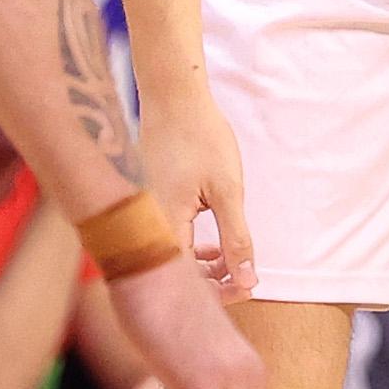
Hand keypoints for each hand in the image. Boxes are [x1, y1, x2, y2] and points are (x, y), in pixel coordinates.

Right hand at [141, 83, 253, 298]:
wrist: (172, 95)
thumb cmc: (200, 135)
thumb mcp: (227, 190)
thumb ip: (236, 239)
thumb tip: (248, 280)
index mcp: (163, 225)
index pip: (186, 283)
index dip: (220, 293)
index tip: (248, 286)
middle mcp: (144, 225)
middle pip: (175, 277)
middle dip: (212, 283)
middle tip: (244, 277)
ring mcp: (140, 215)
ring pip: (170, 260)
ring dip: (201, 268)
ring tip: (229, 260)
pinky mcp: (142, 207)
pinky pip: (163, 242)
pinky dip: (187, 250)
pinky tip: (208, 244)